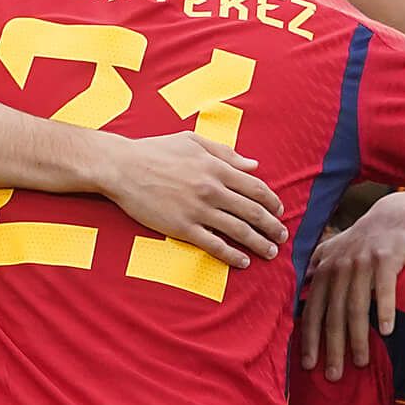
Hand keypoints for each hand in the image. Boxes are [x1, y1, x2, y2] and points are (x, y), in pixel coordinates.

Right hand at [92, 131, 283, 268]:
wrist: (122, 167)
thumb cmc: (155, 151)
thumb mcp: (193, 142)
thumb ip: (225, 153)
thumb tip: (254, 165)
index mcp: (217, 168)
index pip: (256, 188)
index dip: (272, 201)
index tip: (280, 211)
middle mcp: (212, 189)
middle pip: (253, 212)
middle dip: (272, 226)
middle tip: (282, 237)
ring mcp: (198, 210)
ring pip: (238, 230)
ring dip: (259, 243)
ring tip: (269, 253)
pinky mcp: (182, 228)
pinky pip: (214, 244)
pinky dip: (231, 255)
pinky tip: (242, 262)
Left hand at [302, 189, 404, 374]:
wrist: (397, 213)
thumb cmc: (365, 237)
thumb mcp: (335, 248)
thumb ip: (317, 266)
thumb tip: (301, 284)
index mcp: (324, 269)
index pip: (312, 310)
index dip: (309, 340)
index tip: (308, 365)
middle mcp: (339, 267)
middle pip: (333, 316)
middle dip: (331, 349)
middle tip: (333, 376)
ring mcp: (362, 263)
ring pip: (356, 308)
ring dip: (358, 339)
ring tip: (360, 363)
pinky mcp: (386, 259)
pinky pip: (385, 290)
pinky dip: (385, 310)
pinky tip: (387, 331)